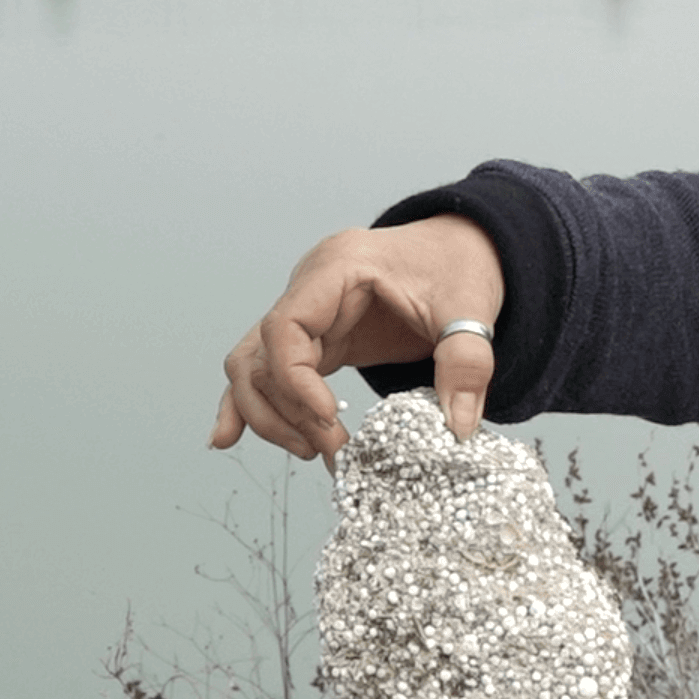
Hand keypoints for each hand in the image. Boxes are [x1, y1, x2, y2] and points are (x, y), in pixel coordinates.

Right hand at [211, 213, 504, 461]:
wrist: (465, 246)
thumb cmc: (460, 265)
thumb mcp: (471, 309)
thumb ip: (466, 364)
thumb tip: (457, 428)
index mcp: (338, 267)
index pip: (285, 327)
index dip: (295, 382)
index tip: (328, 420)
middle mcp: (310, 286)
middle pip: (261, 354)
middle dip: (287, 411)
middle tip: (330, 449)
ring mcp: (309, 311)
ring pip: (255, 366)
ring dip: (270, 415)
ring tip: (312, 452)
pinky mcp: (318, 336)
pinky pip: (271, 368)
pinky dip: (252, 402)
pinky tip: (228, 436)